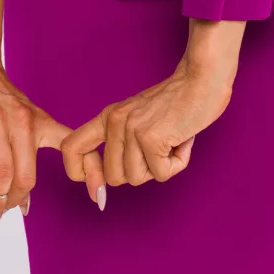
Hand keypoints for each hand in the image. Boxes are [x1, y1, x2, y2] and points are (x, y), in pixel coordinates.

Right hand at [0, 50, 89, 226]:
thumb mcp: (23, 119)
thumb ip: (25, 157)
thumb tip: (24, 201)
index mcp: (41, 122)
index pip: (74, 148)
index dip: (91, 173)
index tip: (99, 199)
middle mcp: (24, 122)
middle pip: (27, 174)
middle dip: (15, 200)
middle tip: (4, 215)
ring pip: (3, 170)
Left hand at [59, 53, 235, 200]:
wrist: (202, 79)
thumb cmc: (177, 104)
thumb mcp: (139, 121)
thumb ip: (122, 149)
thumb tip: (100, 193)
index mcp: (107, 117)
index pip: (71, 148)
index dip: (81, 173)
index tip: (101, 182)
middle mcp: (114, 121)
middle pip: (114, 178)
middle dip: (141, 171)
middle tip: (158, 147)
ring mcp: (130, 129)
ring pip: (137, 178)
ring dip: (160, 166)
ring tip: (171, 139)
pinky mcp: (150, 137)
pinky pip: (161, 174)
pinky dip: (176, 163)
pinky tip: (181, 140)